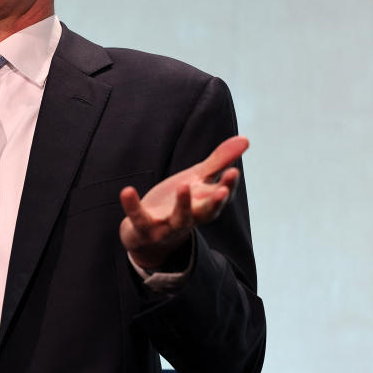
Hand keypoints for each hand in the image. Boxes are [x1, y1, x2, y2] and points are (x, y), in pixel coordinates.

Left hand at [119, 136, 247, 269]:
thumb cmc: (177, 201)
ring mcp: (168, 226)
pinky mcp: (145, 228)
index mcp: (204, 204)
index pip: (221, 196)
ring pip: (179, 220)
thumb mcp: (197, 179)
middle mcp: (190, 217)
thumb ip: (219, 161)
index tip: (234, 171)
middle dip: (215, 202)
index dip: (228, 185)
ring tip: (183, 185)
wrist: (147, 233)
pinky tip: (127, 191)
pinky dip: (132, 206)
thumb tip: (245, 139)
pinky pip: (138, 218)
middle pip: (206, 213)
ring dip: (183, 205)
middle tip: (223, 190)